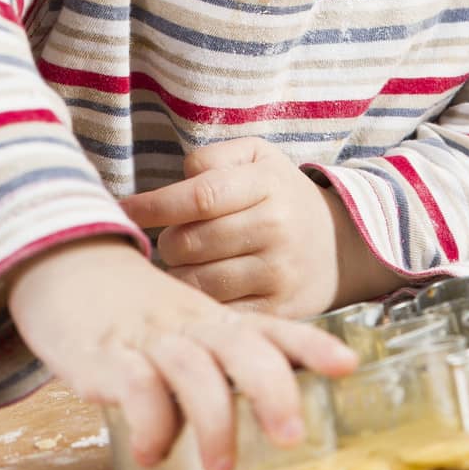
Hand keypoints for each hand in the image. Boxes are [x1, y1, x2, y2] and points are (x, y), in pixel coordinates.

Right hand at [5, 236, 358, 469]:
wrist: (62, 261)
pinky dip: (148, 423)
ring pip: (193, 371)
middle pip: (242, 348)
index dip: (310, 345)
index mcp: (214, 321)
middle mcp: (189, 326)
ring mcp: (148, 338)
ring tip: (223, 467)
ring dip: (214, 420)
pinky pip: (134, 387)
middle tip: (291, 435)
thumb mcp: (186, 326)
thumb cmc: (134, 310)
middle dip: (273, 389)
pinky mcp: (105, 355)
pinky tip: (152, 453)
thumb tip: (271, 413)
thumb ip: (222, 361)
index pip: (272, 328)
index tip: (347, 364)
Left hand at [118, 136, 346, 317]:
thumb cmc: (281, 195)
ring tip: (190, 262)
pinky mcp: (278, 311)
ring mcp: (278, 274)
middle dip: (168, 242)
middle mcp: (276, 228)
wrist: (342, 245)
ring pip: (197, 281)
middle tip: (176, 239)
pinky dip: (200, 302)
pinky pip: (218, 311)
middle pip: (190, 242)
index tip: (125, 211)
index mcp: (267, 184)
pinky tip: (203, 288)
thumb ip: (212, 159)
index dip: (153, 205)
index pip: (197, 197)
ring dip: (179, 273)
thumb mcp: (257, 158)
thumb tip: (173, 185)